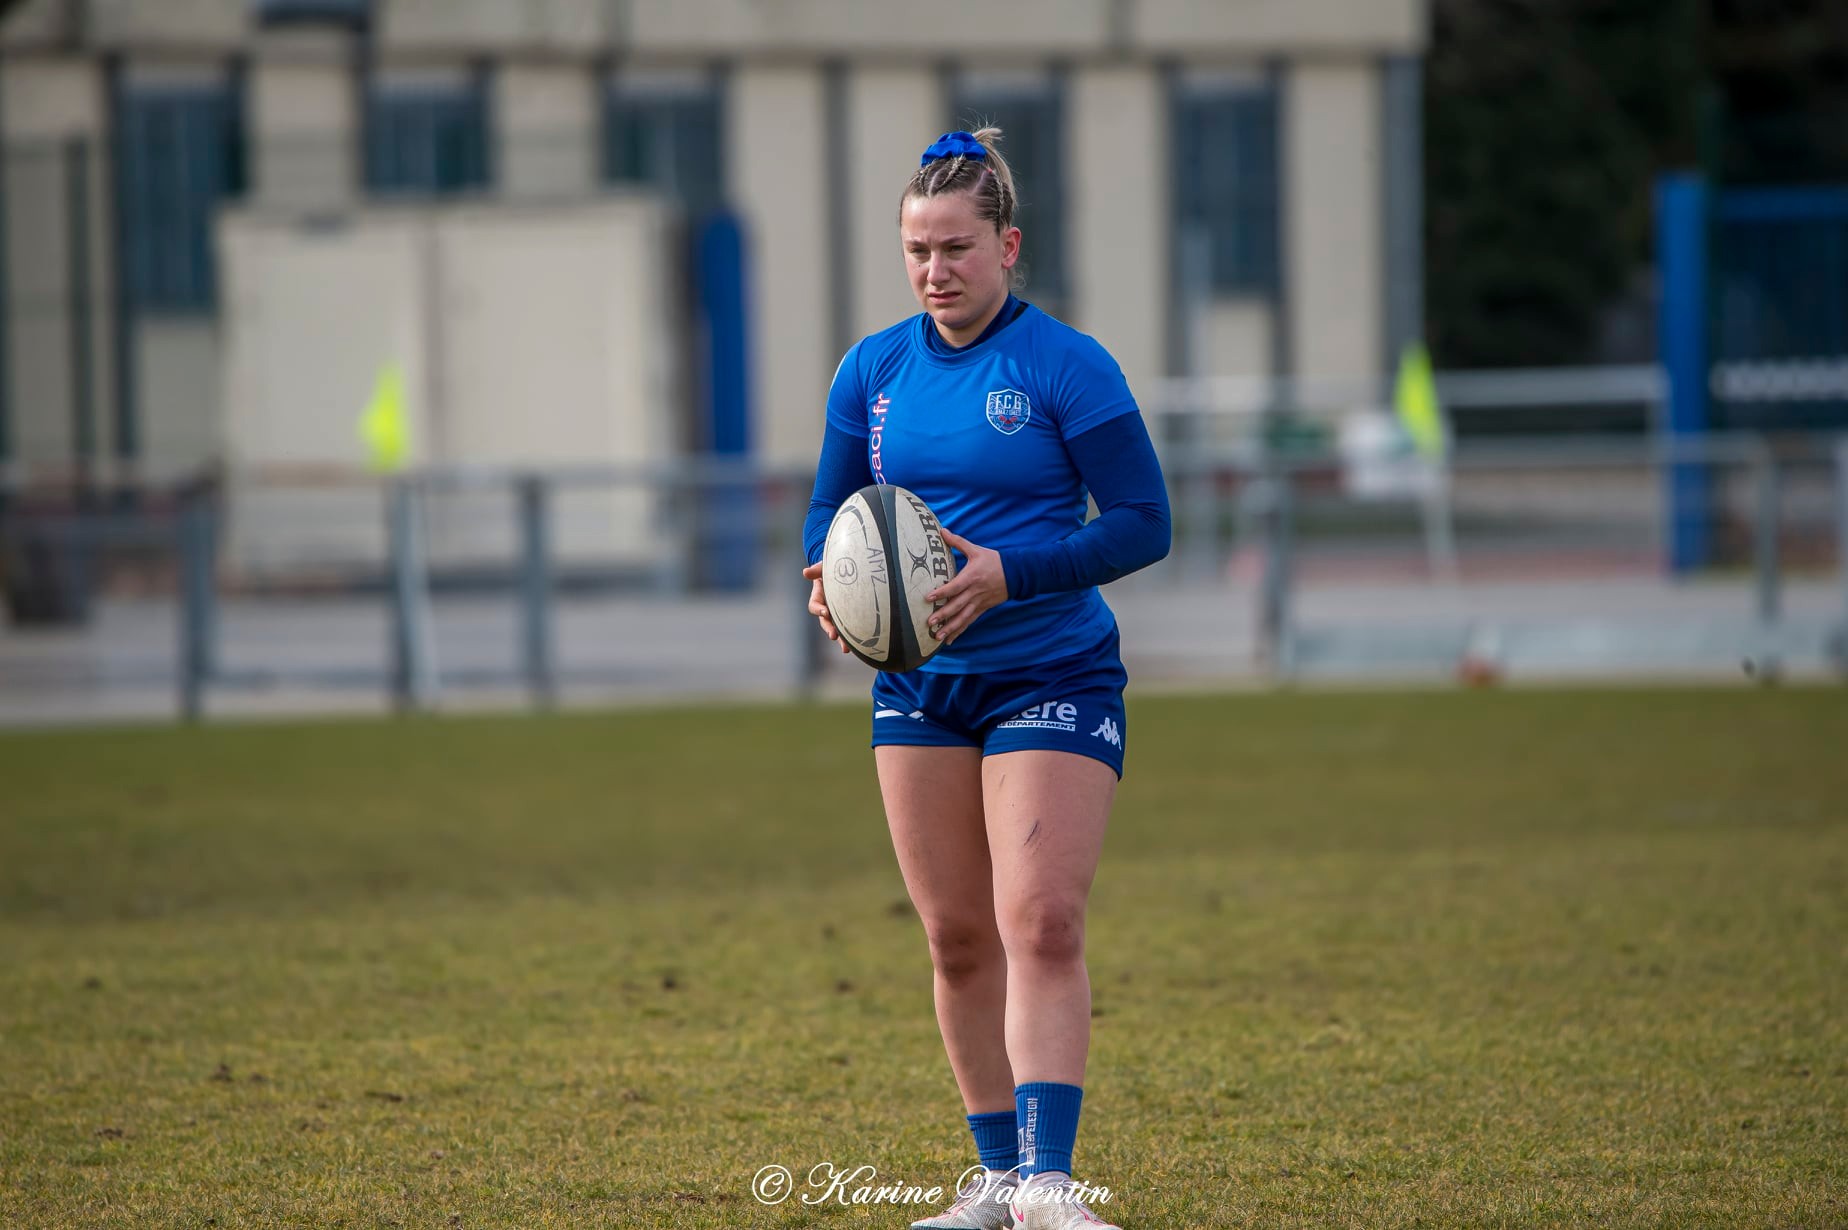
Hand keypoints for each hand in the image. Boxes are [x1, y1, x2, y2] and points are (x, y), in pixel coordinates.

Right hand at [801, 563, 851, 653]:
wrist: (846, 568)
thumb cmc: (833, 566)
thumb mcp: (824, 566)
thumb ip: (817, 569)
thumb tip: (805, 572)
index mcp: (819, 597)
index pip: (814, 606)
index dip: (818, 609)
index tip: (825, 611)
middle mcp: (826, 608)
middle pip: (825, 622)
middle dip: (829, 629)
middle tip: (834, 636)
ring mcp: (837, 614)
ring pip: (837, 629)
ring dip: (841, 640)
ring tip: (846, 649)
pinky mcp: (848, 616)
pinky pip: (849, 628)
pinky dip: (853, 637)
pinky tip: (860, 646)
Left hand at [925, 529, 1007, 644]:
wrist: (1016, 573)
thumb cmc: (994, 560)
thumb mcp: (976, 550)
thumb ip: (958, 542)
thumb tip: (942, 531)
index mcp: (972, 577)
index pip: (955, 587)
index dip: (942, 593)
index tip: (928, 598)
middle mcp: (975, 592)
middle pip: (958, 606)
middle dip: (943, 615)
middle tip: (930, 623)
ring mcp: (979, 602)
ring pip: (963, 617)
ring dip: (950, 628)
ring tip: (937, 637)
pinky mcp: (982, 608)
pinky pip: (969, 621)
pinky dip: (959, 631)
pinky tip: (949, 640)